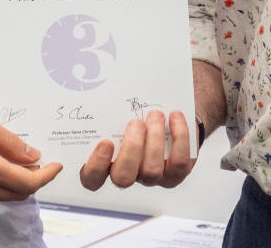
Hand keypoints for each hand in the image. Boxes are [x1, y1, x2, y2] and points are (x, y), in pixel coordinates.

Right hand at [0, 103, 61, 200]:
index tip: (56, 165)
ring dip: (15, 181)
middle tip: (42, 162)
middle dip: (34, 180)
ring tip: (20, 158)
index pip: (27, 183)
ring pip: (0, 194)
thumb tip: (31, 154)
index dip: (46, 176)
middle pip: (16, 193)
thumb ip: (5, 139)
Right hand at [79, 110, 194, 189]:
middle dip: (131, 149)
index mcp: (105, 163)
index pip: (92, 178)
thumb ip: (112, 111)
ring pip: (151, 171)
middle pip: (122, 177)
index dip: (96, 165)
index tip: (105, 142)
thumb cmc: (136, 115)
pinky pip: (178, 161)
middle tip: (136, 123)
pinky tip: (174, 115)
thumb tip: (111, 91)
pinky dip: (178, 136)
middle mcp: (127, 175)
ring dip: (154, 139)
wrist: (167, 119)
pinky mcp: (175, 173)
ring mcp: (151, 177)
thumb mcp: (120, 113)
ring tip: (155, 114)